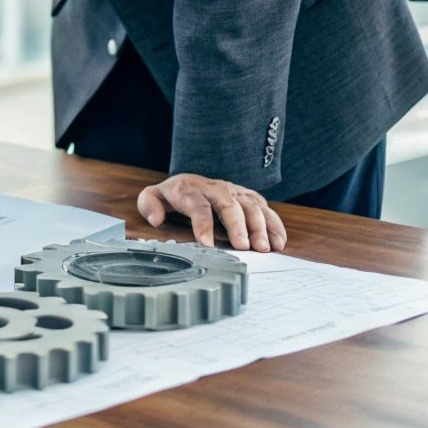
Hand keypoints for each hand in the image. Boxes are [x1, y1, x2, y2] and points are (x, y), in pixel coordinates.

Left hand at [137, 173, 286, 251]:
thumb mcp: (154, 196)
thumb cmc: (174, 195)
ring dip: (259, 226)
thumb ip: (149, 204)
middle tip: (243, 247)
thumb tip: (156, 219)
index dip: (203, 225)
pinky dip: (274, 224)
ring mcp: (234, 191)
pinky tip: (278, 241)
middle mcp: (215, 188)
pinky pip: (265, 208)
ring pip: (250, 205)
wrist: (191, 180)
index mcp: (190, 190)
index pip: (198, 206)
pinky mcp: (249, 197)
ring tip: (263, 248)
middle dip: (238, 226)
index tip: (206, 245)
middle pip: (229, 205)